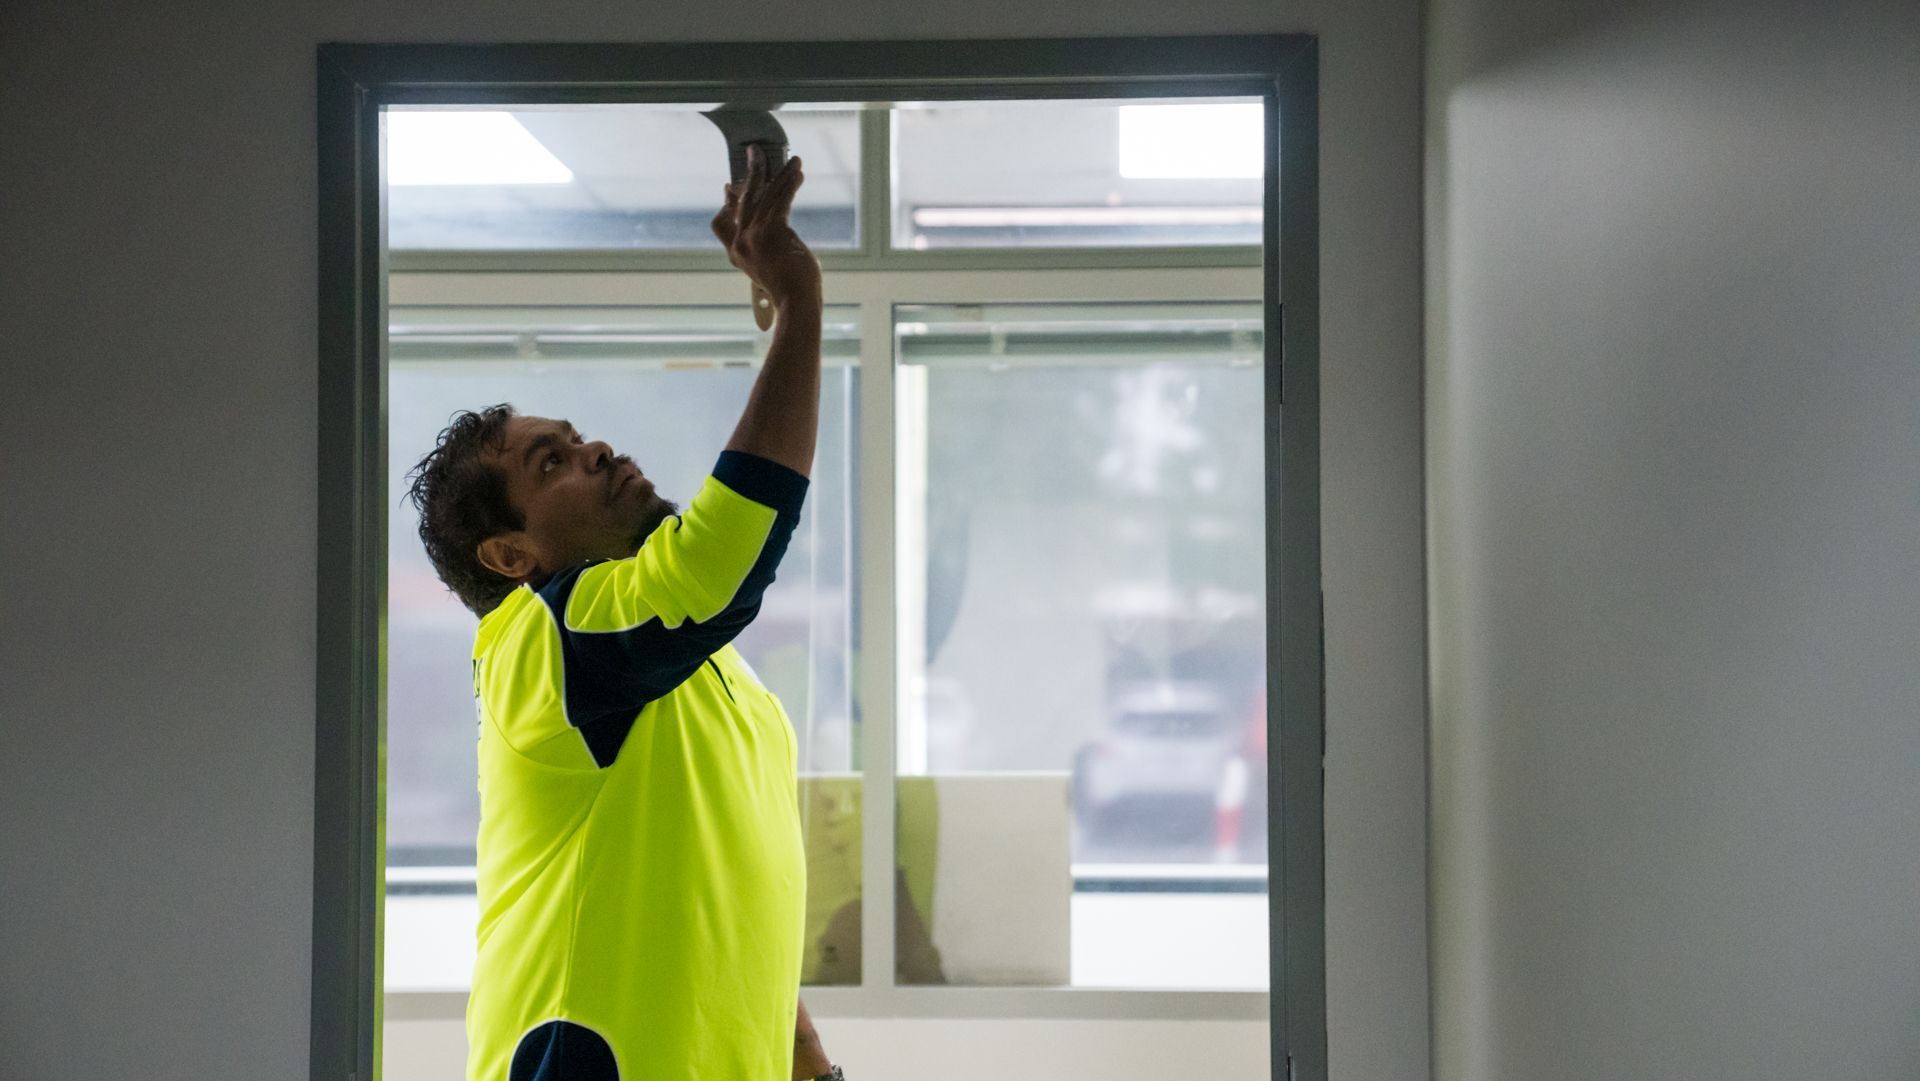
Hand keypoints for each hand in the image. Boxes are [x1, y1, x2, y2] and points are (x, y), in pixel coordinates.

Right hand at [711, 144, 821, 308]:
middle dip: (751, 173)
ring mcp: (754, 236)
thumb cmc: (789, 290)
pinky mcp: (773, 230)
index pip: (720, 224)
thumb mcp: (769, 270)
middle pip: (741, 199)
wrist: (796, 302)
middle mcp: (741, 242)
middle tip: (754, 152)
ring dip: (779, 173)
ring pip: (765, 195)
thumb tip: (773, 229)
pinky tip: (798, 170)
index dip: (726, 204)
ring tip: (791, 158)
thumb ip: (764, 250)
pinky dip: (789, 182)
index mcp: (736, 254)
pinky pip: (780, 199)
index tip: (730, 189)